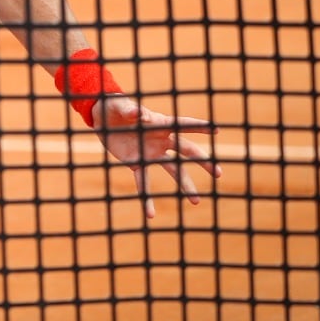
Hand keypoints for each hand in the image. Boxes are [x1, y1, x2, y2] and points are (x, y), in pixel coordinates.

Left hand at [92, 94, 221, 218]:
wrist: (100, 118)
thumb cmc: (114, 107)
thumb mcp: (121, 106)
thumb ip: (132, 111)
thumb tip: (143, 115)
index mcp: (160, 123)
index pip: (183, 124)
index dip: (199, 126)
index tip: (216, 130)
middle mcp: (160, 140)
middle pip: (187, 151)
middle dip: (203, 161)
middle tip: (219, 173)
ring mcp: (151, 153)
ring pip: (173, 170)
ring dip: (185, 185)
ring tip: (196, 201)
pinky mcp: (136, 163)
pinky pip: (144, 182)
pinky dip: (147, 198)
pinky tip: (151, 215)